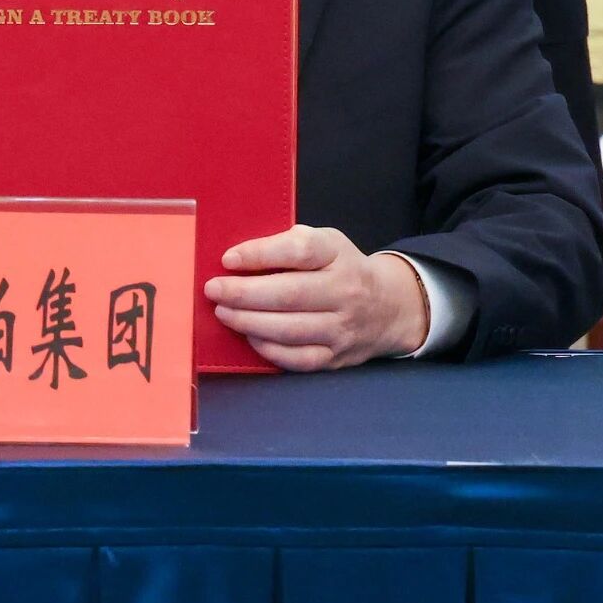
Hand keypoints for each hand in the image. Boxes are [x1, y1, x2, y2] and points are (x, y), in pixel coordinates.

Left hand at [205, 225, 429, 370]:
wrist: (388, 307)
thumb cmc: (342, 269)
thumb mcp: (326, 244)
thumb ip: (290, 245)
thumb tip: (240, 259)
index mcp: (337, 254)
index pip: (299, 251)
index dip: (261, 254)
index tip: (228, 259)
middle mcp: (344, 291)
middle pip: (289, 294)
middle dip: (244, 293)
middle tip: (213, 290)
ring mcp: (342, 327)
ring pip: (289, 330)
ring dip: (249, 322)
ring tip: (223, 312)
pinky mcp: (336, 357)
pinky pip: (297, 358)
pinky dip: (268, 349)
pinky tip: (249, 336)